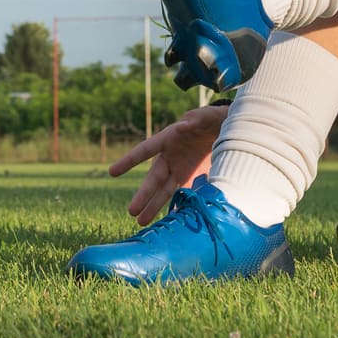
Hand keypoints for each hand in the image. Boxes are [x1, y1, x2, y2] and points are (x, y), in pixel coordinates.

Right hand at [108, 105, 227, 225]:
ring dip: (153, 205)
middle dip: (143, 195)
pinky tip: (170, 220)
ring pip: (163, 189)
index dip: (128, 161)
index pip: (144, 150)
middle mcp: (169, 156)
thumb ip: (195, 120)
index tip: (112, 172)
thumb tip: (182, 126)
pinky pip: (180, 193)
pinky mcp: (190, 176)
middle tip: (131, 211)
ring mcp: (179, 168)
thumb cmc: (212, 119)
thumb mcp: (206, 116)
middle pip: (153, 178)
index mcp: (168, 138)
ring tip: (142, 221)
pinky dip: (175, 205)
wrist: (225, 130)